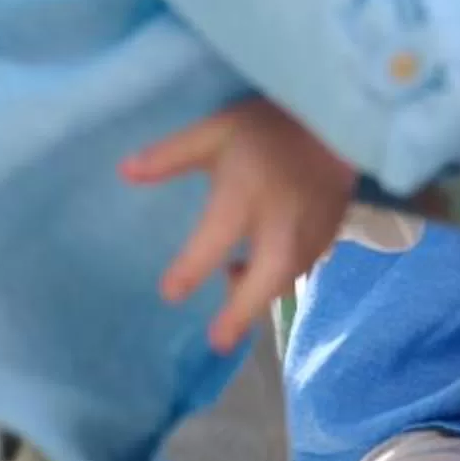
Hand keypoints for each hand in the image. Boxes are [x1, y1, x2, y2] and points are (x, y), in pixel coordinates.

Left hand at [123, 99, 354, 353]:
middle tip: (218, 342)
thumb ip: (171, 155)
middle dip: (242, 311)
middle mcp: (282, 220)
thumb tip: (124, 172)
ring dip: (260, 295)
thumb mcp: (215, 131)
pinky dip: (283, 277)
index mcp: (246, 195)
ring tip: (234, 307)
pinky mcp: (330, 231)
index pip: (213, 242)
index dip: (190, 272)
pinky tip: (265, 271)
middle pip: (266, 277)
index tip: (169, 293)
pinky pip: (305, 265)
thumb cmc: (268, 125)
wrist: (335, 118)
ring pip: (287, 277)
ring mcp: (312, 229)